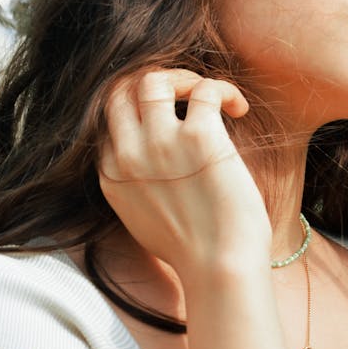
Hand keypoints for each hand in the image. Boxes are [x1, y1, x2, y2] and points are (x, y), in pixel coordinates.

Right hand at [98, 69, 271, 279]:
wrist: (219, 269)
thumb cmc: (194, 249)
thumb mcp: (142, 217)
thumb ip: (136, 182)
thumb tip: (153, 157)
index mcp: (112, 175)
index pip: (108, 118)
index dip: (137, 105)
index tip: (168, 111)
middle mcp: (129, 155)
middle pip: (121, 90)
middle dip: (153, 84)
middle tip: (186, 95)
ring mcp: (161, 143)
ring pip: (155, 79)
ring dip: (184, 78)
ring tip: (209, 97)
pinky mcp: (201, 137)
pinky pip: (206, 88)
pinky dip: (224, 89)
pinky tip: (239, 108)